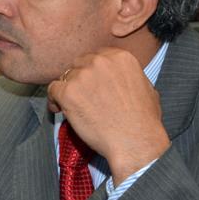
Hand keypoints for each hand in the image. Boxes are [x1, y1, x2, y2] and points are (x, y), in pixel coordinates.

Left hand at [47, 47, 169, 184]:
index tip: (91, 84)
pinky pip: (52, 90)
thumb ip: (128, 75)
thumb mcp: (146, 88)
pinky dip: (54, 100)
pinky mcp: (68, 92)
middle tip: (82, 96)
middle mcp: (101, 61)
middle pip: (79, 64)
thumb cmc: (143, 121)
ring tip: (73, 107)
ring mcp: (83, 76)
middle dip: (80, 79)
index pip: (96, 57)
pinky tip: (59, 109)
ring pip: (66, 77)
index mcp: (120, 57)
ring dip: (68, 90)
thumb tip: (119, 75)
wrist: (135, 142)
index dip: (92, 71)